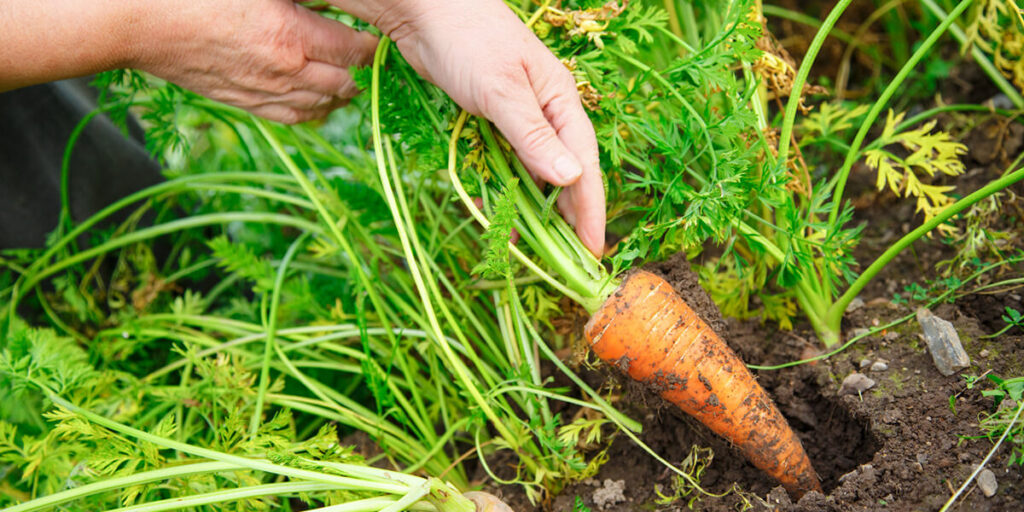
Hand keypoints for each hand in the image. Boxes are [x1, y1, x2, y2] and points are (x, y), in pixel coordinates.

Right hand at [127, 0, 377, 123]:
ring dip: (343, 93)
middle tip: (368, 57)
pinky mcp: (247, 103)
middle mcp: (285, 72)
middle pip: (346, 84)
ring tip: (351, 77)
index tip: (375, 35)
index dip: (371, 45)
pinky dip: (316, 109)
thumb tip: (328, 0)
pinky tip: (322, 98)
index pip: (354, 50)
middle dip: (364, 72)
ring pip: (324, 105)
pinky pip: (295, 117)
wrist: (142, 23)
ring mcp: (266, 92)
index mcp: (291, 35)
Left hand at [333, 0, 606, 256]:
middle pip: (563, 174)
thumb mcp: (503, 92)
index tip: (593, 249)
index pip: (584, 164)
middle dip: (568, 218)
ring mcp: (518, 118)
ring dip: (535, 210)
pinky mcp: (491, 121)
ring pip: (534, 173)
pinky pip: (505, 165)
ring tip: (535, 250)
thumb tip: (570, 179)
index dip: (590, 209)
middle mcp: (546, 112)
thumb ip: (534, 138)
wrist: (426, 9)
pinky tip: (499, 215)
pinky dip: (505, 191)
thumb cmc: (469, 40)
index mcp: (561, 101)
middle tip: (569, 262)